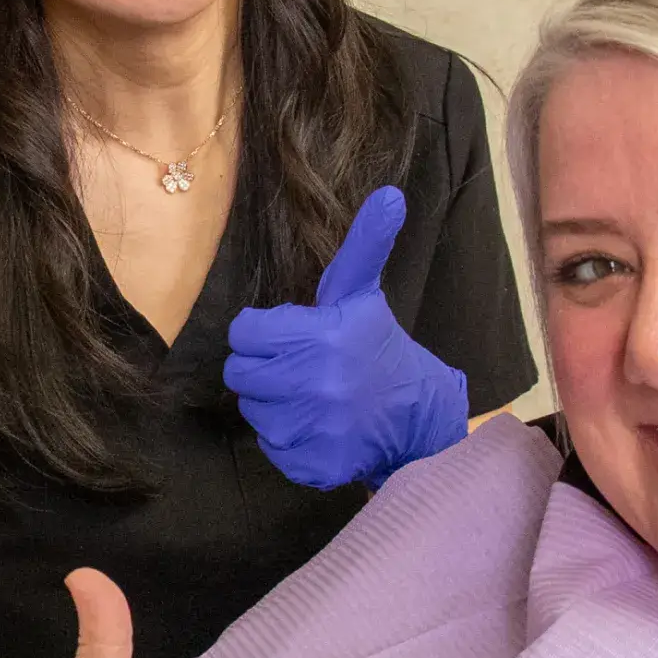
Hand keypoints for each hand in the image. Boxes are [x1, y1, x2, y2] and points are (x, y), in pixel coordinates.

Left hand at [225, 187, 468, 490]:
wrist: (417, 415)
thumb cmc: (376, 347)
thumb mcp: (363, 294)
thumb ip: (365, 244)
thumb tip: (390, 194)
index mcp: (320, 336)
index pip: (243, 333)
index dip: (263, 334)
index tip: (292, 338)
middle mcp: (315, 384)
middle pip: (240, 373)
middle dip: (265, 368)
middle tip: (298, 368)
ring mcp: (314, 428)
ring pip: (253, 411)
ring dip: (275, 404)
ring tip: (310, 397)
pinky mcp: (314, 463)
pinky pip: (271, 447)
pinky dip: (289, 439)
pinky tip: (317, 426)